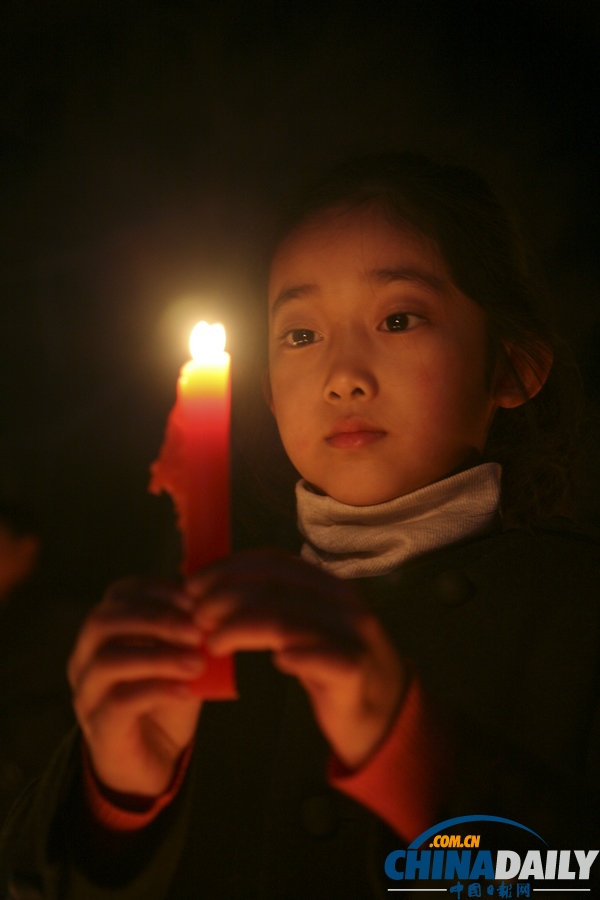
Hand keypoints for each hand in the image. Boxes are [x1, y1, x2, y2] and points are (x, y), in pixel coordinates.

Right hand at [68, 578, 204, 795]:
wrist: (155, 761)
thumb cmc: (166, 700)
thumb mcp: (181, 658)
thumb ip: (190, 633)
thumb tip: (213, 602)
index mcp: (104, 634)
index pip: (118, 595)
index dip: (155, 591)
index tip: (192, 599)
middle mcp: (85, 659)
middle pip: (103, 622)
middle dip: (154, 619)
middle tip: (196, 630)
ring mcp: (87, 695)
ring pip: (108, 661)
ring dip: (158, 656)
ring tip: (197, 663)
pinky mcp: (99, 729)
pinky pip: (119, 702)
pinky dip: (156, 690)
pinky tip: (186, 691)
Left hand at [189, 550, 406, 769]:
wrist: (384, 713)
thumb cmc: (333, 667)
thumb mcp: (306, 628)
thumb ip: (274, 608)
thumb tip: (213, 595)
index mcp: (328, 585)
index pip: (274, 562)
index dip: (229, 568)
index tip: (194, 584)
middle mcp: (343, 602)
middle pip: (276, 587)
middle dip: (226, 596)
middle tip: (196, 616)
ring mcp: (353, 635)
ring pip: (290, 620)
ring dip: (243, 627)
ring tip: (214, 642)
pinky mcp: (357, 671)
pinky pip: (324, 658)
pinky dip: (298, 657)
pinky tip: (277, 663)